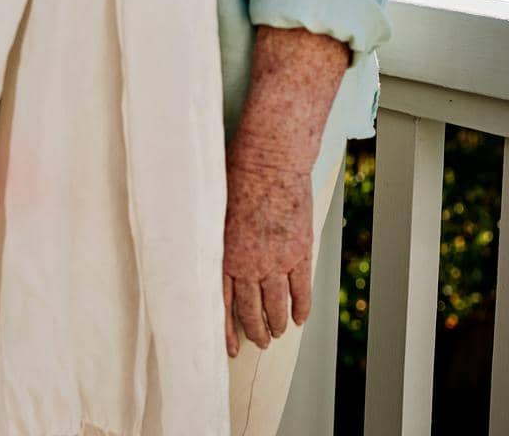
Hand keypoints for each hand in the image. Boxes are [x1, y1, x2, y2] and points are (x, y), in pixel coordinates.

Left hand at [222, 138, 315, 357]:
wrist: (271, 160)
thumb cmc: (237, 174)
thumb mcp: (213, 209)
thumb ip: (214, 238)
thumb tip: (206, 253)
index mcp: (224, 255)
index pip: (223, 304)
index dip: (227, 330)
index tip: (230, 347)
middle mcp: (250, 264)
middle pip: (252, 310)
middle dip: (256, 330)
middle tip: (259, 340)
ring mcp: (277, 261)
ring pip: (277, 305)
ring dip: (278, 323)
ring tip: (278, 332)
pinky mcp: (300, 252)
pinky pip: (301, 289)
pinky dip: (302, 307)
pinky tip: (301, 318)